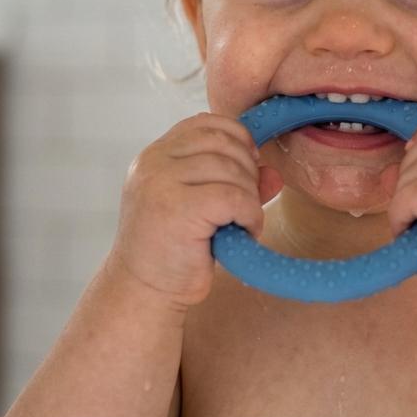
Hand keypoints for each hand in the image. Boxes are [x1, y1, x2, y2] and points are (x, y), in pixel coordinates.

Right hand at [106, 112, 283, 310]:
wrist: (144, 293)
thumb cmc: (172, 252)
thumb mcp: (203, 208)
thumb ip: (234, 183)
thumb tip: (273, 173)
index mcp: (155, 156)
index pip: (204, 123)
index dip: (236, 138)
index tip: (248, 166)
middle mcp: (153, 163)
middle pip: (222, 142)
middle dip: (247, 170)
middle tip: (246, 203)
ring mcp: (161, 183)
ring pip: (231, 169)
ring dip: (249, 197)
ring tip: (242, 223)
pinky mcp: (178, 208)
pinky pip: (234, 196)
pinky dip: (249, 214)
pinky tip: (243, 232)